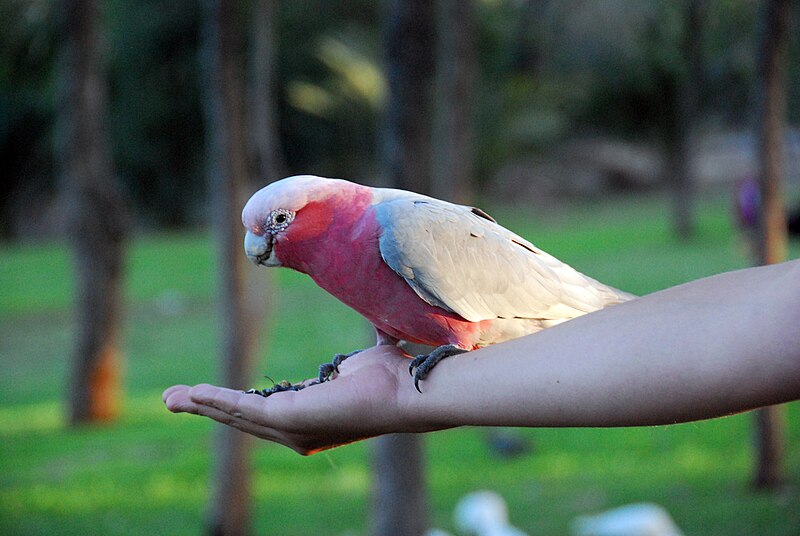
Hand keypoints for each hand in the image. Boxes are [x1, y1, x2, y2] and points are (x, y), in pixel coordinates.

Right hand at [163, 345, 427, 454]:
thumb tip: (383, 322)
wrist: (404, 388)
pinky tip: (194, 393)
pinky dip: (215, 400)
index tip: (206, 394)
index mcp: (308, 414)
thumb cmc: (390, 375)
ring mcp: (291, 428)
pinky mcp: (288, 419)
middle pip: (239, 418)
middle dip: (205, 408)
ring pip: (234, 416)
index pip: (261, 410)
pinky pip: (240, 408)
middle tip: (172, 400)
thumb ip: (368, 344)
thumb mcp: (367, 357)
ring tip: (172, 398)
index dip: (231, 401)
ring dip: (201, 405)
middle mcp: (297, 429)